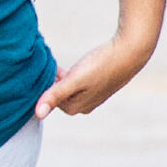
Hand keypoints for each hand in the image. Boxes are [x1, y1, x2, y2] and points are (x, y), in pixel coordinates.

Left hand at [35, 30, 157, 120]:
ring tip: (57, 63)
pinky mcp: (97, 85)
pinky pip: (76, 81)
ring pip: (66, 86)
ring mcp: (91, 96)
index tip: (43, 69)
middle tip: (47, 64)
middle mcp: (83, 106)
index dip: (44, 83)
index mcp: (74, 108)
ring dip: (60, 76)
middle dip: (51, 81)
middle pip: (56, 93)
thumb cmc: (101, 65)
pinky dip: (70, 73)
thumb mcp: (74, 80)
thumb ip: (55, 95)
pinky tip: (74, 64)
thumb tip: (37, 114)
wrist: (129, 52)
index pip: (47, 98)